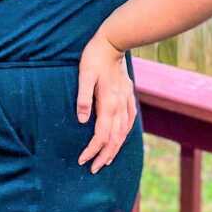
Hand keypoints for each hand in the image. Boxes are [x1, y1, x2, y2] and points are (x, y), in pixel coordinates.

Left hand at [76, 31, 137, 173]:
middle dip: (104, 156)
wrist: (114, 42)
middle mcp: (120, 105)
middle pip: (114, 139)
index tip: (82, 160)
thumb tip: (82, 120)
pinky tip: (121, 138)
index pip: (101, 135)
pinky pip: (130, 121)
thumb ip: (83, 97)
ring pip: (124, 132)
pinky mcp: (128, 96)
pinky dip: (125, 134)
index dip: (92, 150)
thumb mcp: (84, 75)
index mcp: (108, 103)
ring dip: (115, 148)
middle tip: (93, 169)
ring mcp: (126, 101)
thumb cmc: (94, 57)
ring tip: (106, 160)